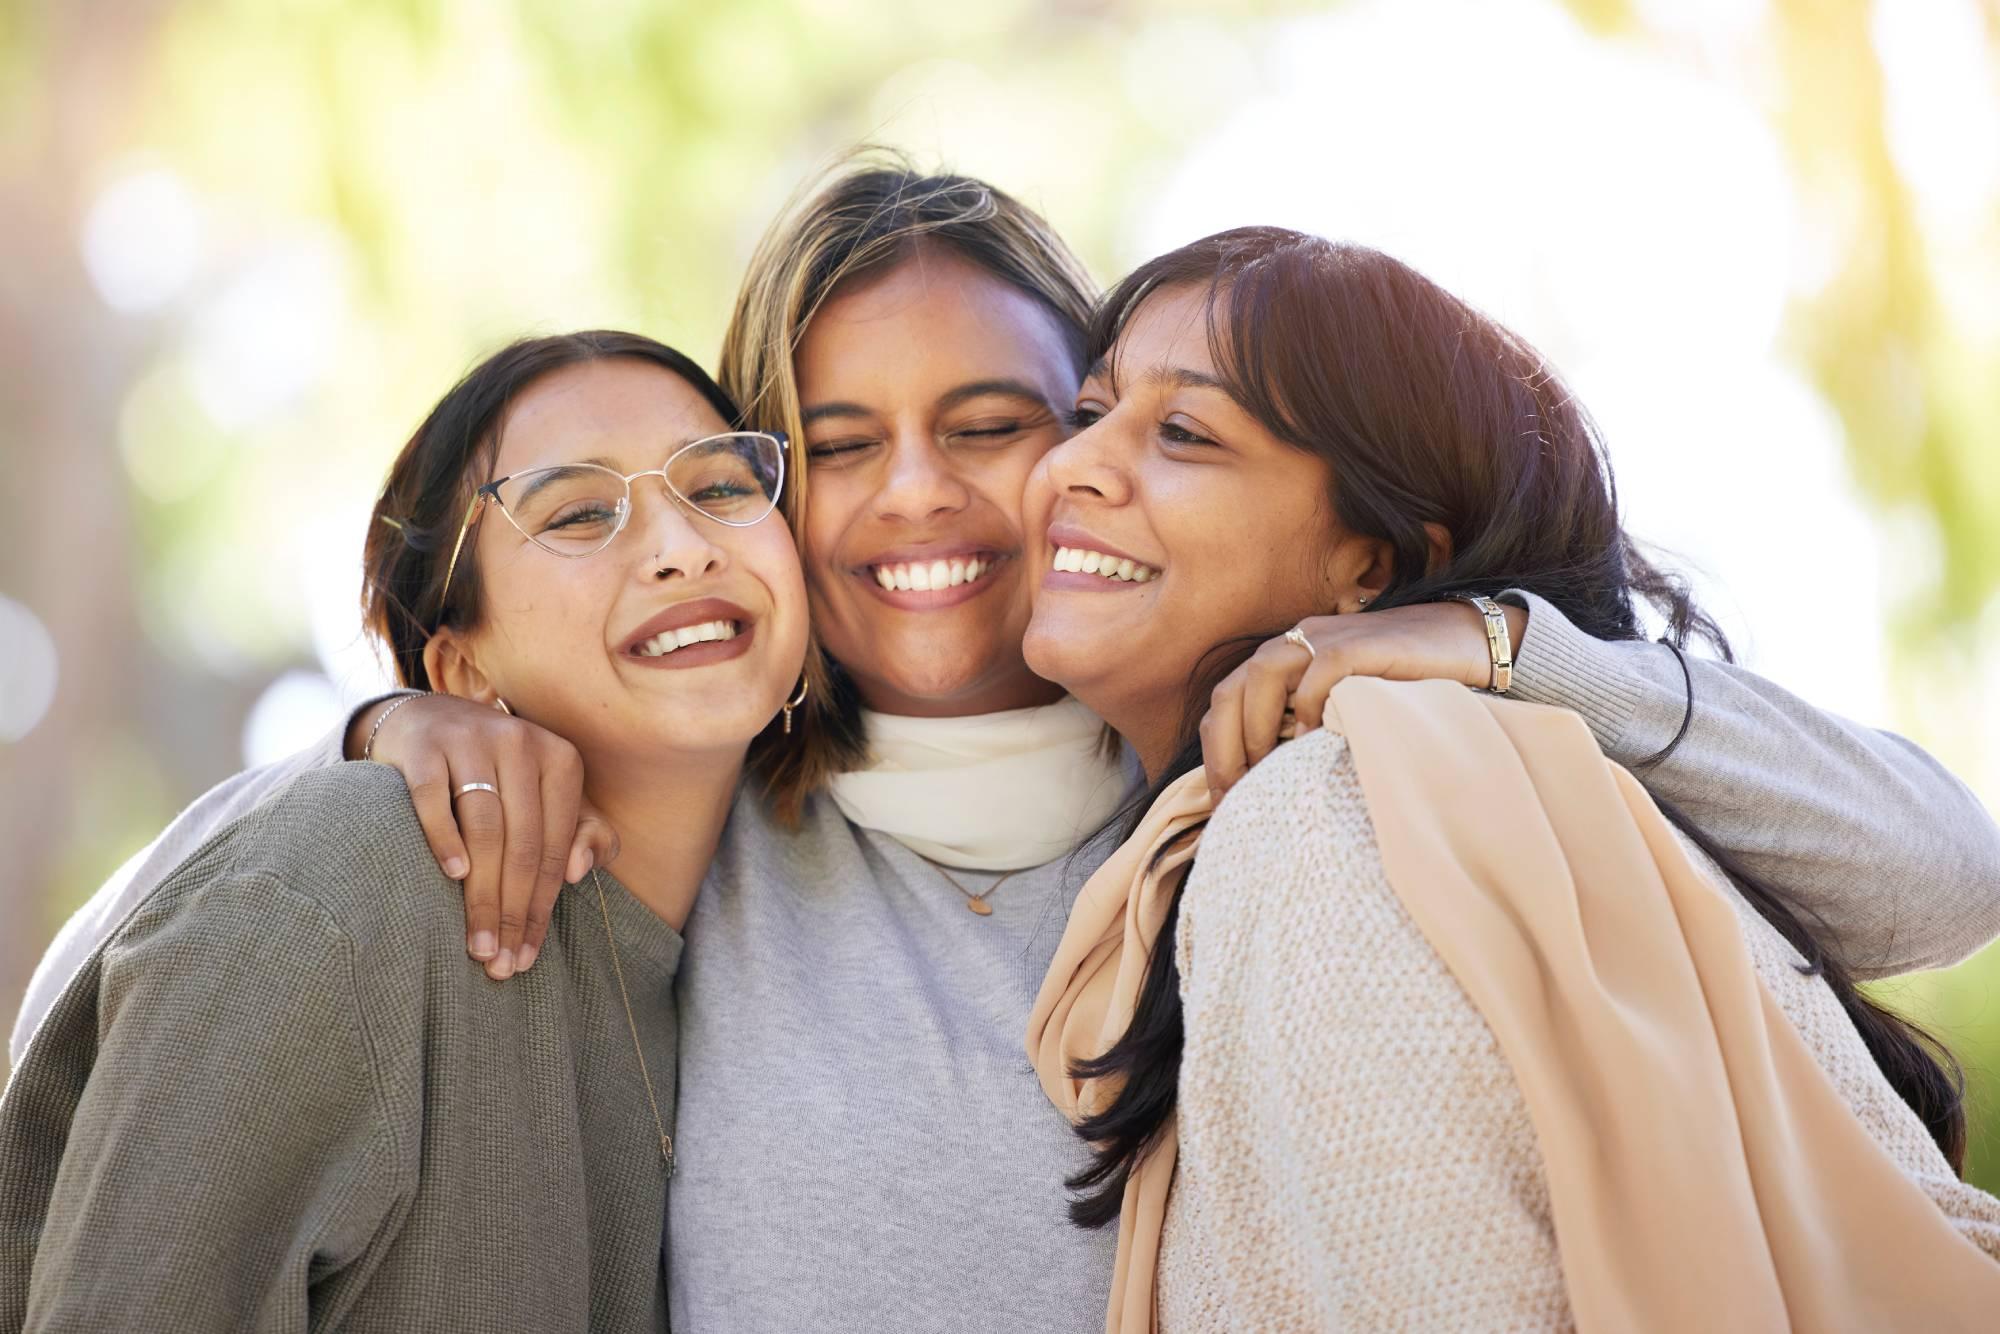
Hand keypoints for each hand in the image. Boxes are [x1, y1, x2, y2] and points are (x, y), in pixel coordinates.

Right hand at [351, 693, 618, 977]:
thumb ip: (582, 833)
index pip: (556, 847)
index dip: (543, 907)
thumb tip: (582, 873)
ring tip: (478, 944)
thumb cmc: (498, 775)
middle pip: (523, 844)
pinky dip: (445, 838)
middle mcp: (521, 743)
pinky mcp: (426, 747)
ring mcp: (472, 740)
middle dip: (513, 912)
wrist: (426, 720)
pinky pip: (435, 799)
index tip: (528, 958)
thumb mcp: (546, 795)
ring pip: (485, 829)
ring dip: (481, 895)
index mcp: (560, 759)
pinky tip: (452, 875)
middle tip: (500, 963)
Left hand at [1199, 600, 1528, 795]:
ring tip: (1266, 770)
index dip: (1217, 751)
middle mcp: (1295, 642)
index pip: (1226, 701)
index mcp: (1283, 659)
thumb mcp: (1339, 710)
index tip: (1223, 801)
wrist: (1462, 644)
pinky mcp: (1361, 643)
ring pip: (1263, 673)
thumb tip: (1267, 787)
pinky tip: (1313, 740)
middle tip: (1234, 796)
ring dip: (1256, 726)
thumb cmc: (1399, 688)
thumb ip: (1303, 730)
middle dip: (1225, 747)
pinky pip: (1322, 668)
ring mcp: (1326, 637)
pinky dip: (1310, 704)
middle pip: (1232, 689)